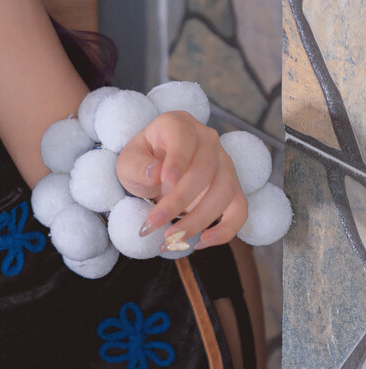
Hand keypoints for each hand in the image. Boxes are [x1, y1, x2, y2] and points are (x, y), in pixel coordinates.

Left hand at [116, 110, 247, 247]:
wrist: (156, 169)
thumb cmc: (143, 162)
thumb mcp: (128, 161)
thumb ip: (138, 166)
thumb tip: (156, 174)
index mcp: (179, 125)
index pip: (184, 139)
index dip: (177, 162)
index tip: (164, 184)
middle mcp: (208, 140)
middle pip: (205, 170)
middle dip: (179, 201)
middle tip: (154, 223)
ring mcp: (224, 163)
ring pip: (224, 191)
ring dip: (199, 219)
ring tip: (172, 238)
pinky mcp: (232, 188)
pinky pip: (239, 210)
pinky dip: (225, 230)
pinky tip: (201, 243)